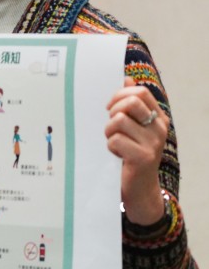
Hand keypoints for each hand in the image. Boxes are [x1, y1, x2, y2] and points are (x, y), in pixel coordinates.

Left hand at [105, 77, 167, 225]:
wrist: (139, 189)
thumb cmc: (130, 154)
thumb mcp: (132, 128)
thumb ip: (130, 105)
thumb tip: (127, 79)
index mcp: (158, 118)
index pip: (139, 92)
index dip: (119, 95)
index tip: (110, 108)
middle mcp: (159, 128)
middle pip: (129, 102)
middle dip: (112, 111)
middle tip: (110, 126)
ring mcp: (153, 143)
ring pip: (118, 121)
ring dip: (108, 132)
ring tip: (113, 142)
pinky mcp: (143, 157)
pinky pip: (115, 140)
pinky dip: (109, 147)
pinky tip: (116, 155)